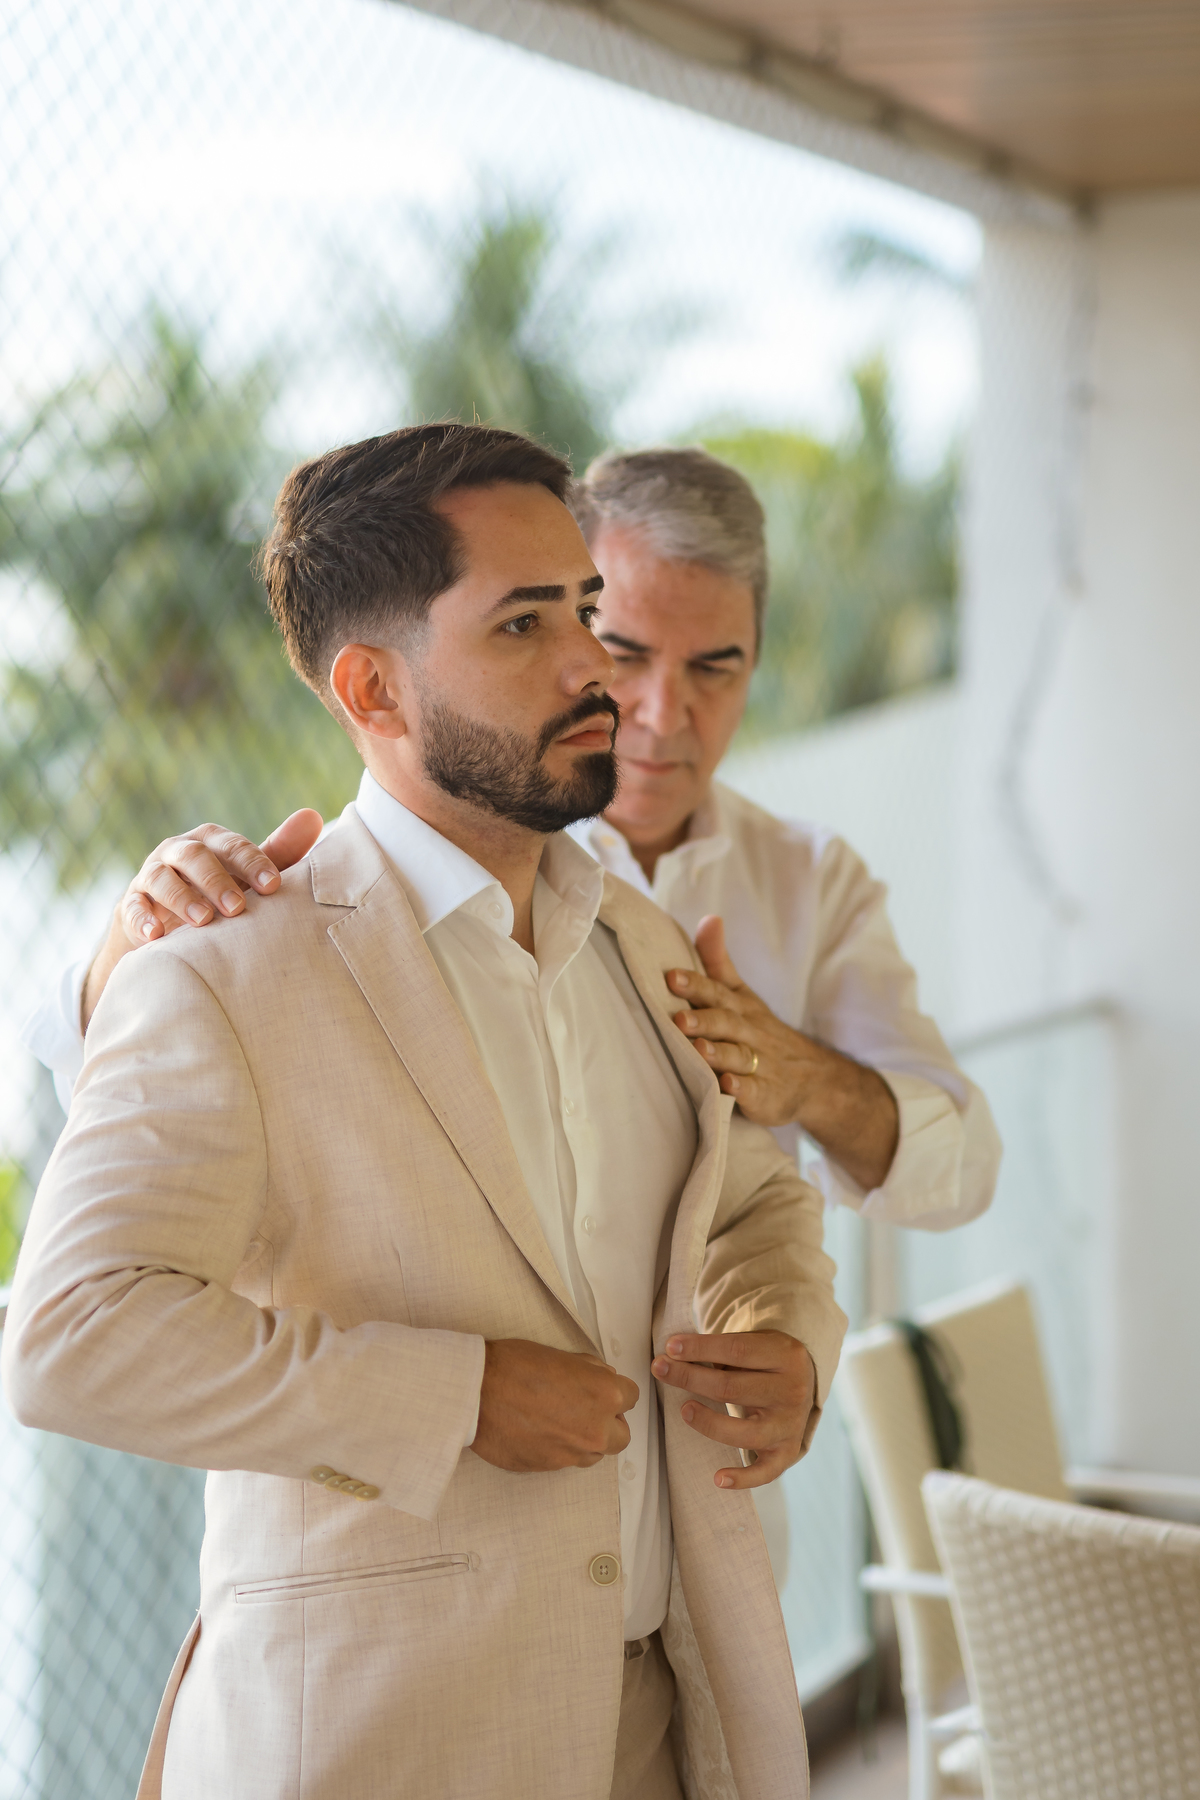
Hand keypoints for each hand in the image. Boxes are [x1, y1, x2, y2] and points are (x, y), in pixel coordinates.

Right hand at [82, 811, 323, 1029]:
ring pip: (162, 879)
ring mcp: (151, 876)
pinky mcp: (131, 903)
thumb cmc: (218, 893)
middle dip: (216, 880)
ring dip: (183, 899)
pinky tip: (156, 936)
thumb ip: (279, 852)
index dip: (253, 863)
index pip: (232, 845)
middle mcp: (178, 851)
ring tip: (203, 922)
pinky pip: (133, 907)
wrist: (168, 924)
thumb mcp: (247, 875)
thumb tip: (314, 817)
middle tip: (238, 908)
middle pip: (195, 857)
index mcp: (209, 841)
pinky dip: (142, 920)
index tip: (274, 886)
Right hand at [471, 1339, 639, 1473]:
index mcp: (604, 1395)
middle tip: (584, 1409)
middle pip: (621, 1435)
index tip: (600, 1391)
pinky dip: (559, 1450)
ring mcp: (572, 1454)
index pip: (632, 1398)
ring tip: (559, 1422)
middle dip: (608, 1423)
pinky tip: (539, 1432)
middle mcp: (595, 1430)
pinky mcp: (549, 1468)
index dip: (615, 1393)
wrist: (476, 1392)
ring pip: (595, 1454)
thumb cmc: (515, 1366)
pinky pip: (565, 1461)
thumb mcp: (563, 1356)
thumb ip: (591, 1372)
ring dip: (585, 1440)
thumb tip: (604, 1379)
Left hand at [651, 1330, 815, 1488]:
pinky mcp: (787, 1452)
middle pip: (733, 1388)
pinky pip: (765, 1472)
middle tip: (660, 1369)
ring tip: (684, 1410)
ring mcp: (790, 1425)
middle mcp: (792, 1391)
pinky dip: (743, 1478)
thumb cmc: (766, 1361)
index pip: (737, 1350)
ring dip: (709, 1423)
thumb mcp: (756, 1343)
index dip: (701, 1348)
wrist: (805, 1383)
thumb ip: (723, 1349)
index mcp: (786, 1356)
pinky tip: (718, 1479)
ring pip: (745, 1432)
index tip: (670, 1346)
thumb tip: (674, 1352)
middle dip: (690, 1378)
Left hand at [667, 915, 898, 1189]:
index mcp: (739, 1007)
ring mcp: (759, 1064)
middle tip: (677, 1018)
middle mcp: (749, 1032)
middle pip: (726, 1023)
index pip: (716, 992)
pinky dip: (742, 1089)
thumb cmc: (758, 1029)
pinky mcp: (766, 1094)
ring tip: (698, 1049)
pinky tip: (728, 1087)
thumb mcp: (742, 993)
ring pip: (738, 1056)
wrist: (811, 1076)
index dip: (695, 984)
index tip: (670, 977)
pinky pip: (754, 1091)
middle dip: (702, 1020)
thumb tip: (709, 918)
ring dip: (718, 1053)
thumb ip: (718, 961)